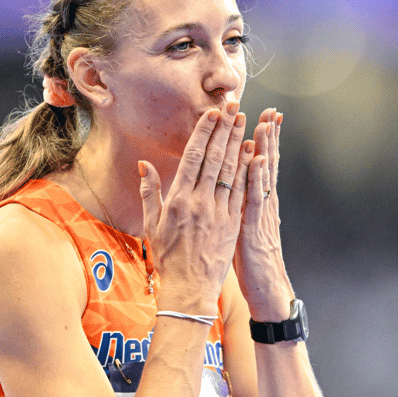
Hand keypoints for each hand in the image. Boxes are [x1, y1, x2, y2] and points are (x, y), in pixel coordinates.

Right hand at [139, 102, 254, 311]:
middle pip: (214, 159)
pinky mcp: (233, 222)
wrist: (190, 288)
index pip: (193, 158)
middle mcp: (200, 202)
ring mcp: (219, 212)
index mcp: (178, 200)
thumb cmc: (168, 257)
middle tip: (233, 108)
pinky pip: (242, 191)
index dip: (204, 134)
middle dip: (224, 131)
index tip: (212, 115)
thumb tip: (144, 165)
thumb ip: (150, 192)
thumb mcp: (151, 224)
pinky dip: (248, 170)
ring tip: (244, 122)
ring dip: (237, 144)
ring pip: (230, 171)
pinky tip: (253, 153)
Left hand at [235, 108, 292, 320]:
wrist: (265, 286)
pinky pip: (256, 198)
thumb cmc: (250, 259)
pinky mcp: (256, 227)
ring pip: (263, 175)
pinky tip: (258, 160)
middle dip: (268, 136)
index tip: (263, 116)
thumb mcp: (243, 227)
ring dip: (265, 148)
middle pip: (265, 162)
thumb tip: (233, 187)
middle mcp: (262, 202)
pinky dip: (257, 178)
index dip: (259, 141)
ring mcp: (261, 213)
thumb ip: (237, 204)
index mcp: (254, 201)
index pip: (257, 163)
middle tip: (272, 110)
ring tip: (266, 124)